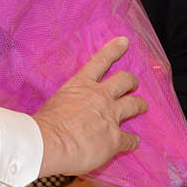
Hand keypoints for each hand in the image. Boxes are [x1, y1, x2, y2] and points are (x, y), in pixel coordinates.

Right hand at [32, 36, 144, 176]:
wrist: (48, 144)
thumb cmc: (43, 126)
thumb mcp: (54, 103)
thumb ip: (67, 103)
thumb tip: (65, 114)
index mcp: (81, 85)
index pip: (100, 62)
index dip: (113, 50)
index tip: (124, 42)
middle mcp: (100, 97)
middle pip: (124, 81)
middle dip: (131, 81)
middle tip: (133, 84)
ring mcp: (110, 116)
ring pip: (134, 104)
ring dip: (140, 105)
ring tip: (142, 106)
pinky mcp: (115, 138)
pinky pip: (130, 139)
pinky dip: (132, 141)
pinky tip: (133, 142)